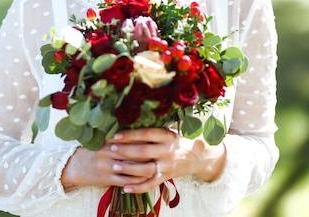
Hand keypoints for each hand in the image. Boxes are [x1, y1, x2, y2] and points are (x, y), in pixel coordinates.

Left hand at [61, 128, 225, 193]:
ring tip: (115, 165)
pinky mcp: (166, 178)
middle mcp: (168, 151)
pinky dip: (138, 188)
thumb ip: (151, 129)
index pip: (146, 134)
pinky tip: (125, 188)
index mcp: (167, 136)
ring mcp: (167, 166)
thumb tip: (127, 119)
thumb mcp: (168, 131)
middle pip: (144, 152)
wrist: (197, 156)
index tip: (115, 135)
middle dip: (126, 150)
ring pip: (146, 169)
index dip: (130, 135)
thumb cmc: (176, 140)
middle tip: (111, 148)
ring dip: (129, 169)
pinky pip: (151, 184)